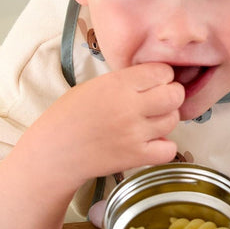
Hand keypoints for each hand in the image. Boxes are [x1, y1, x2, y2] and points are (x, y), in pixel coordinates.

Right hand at [32, 62, 184, 182]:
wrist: (54, 151)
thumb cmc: (69, 116)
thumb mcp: (94, 86)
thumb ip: (125, 82)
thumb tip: (154, 82)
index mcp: (118, 84)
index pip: (162, 71)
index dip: (162, 77)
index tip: (154, 83)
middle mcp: (130, 107)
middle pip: (175, 96)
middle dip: (171, 96)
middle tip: (159, 102)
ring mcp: (135, 133)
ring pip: (173, 120)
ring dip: (166, 120)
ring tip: (150, 122)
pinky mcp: (136, 156)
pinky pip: (169, 149)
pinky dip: (165, 147)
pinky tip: (151, 143)